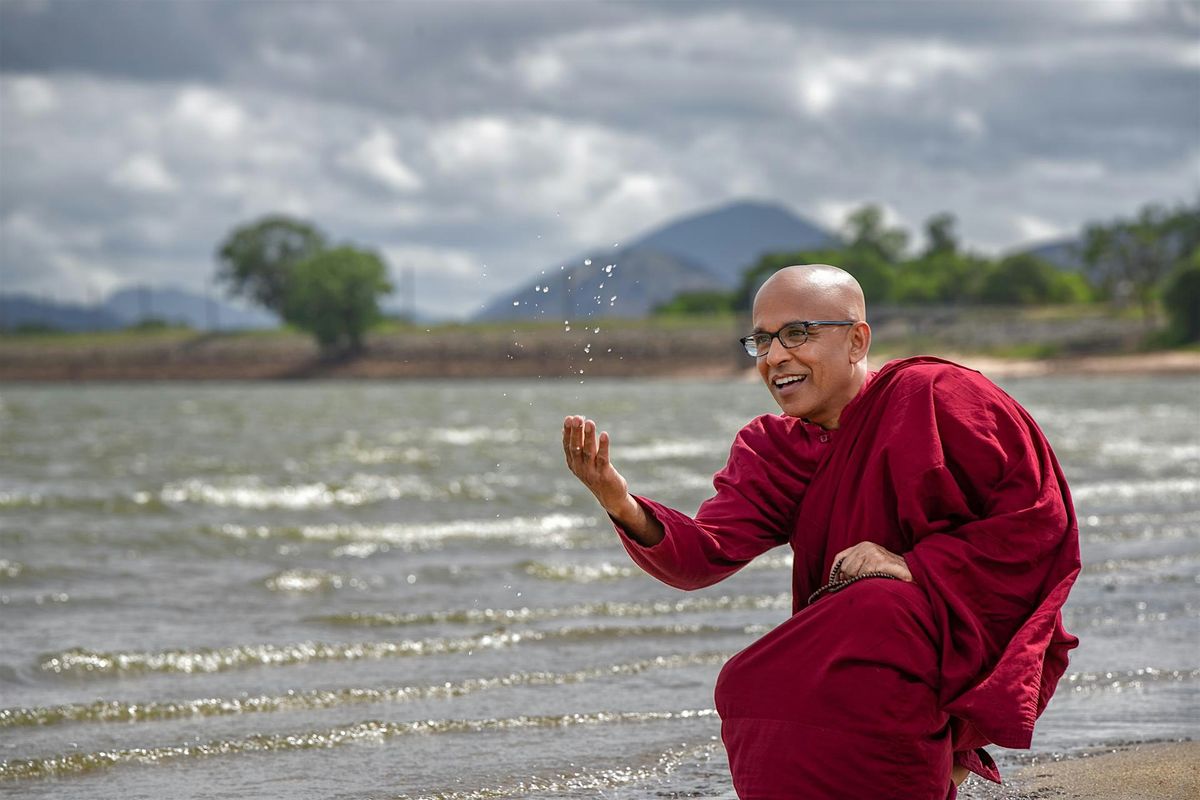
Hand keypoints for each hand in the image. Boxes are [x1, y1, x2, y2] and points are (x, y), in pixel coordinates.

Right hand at [561, 415, 663, 545]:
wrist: (611, 497)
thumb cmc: (597, 475)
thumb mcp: (584, 462)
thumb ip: (577, 447)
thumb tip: (566, 430)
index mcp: (573, 464)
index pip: (568, 446)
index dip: (568, 432)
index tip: (569, 418)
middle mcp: (580, 468)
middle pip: (576, 447)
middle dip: (576, 432)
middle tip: (577, 418)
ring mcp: (591, 472)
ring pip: (588, 451)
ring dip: (588, 436)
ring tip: (589, 422)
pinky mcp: (604, 474)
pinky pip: (603, 458)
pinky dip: (603, 446)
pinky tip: (604, 434)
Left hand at [830, 541, 912, 581]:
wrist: (914, 571)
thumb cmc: (891, 571)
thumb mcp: (871, 565)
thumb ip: (857, 567)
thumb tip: (839, 578)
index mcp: (863, 546)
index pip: (840, 558)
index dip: (836, 572)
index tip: (837, 582)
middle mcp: (866, 547)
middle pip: (845, 567)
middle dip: (850, 580)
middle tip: (863, 585)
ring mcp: (873, 553)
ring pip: (852, 573)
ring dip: (860, 582)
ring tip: (873, 582)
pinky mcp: (879, 561)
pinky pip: (863, 576)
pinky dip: (868, 582)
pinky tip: (878, 582)